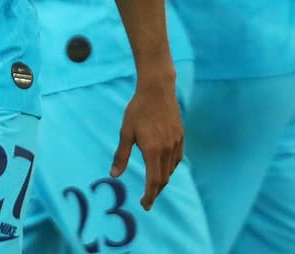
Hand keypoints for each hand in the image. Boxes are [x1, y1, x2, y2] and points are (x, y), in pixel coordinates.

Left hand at [111, 75, 183, 210]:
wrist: (158, 89)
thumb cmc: (138, 109)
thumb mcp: (125, 132)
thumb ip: (121, 155)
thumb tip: (114, 175)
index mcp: (153, 150)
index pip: (153, 181)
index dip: (150, 196)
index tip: (145, 205)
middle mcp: (167, 149)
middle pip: (164, 178)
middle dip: (155, 191)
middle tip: (147, 198)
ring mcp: (176, 142)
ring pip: (171, 169)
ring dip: (163, 180)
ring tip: (154, 184)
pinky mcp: (180, 136)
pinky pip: (177, 158)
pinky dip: (170, 167)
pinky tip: (164, 166)